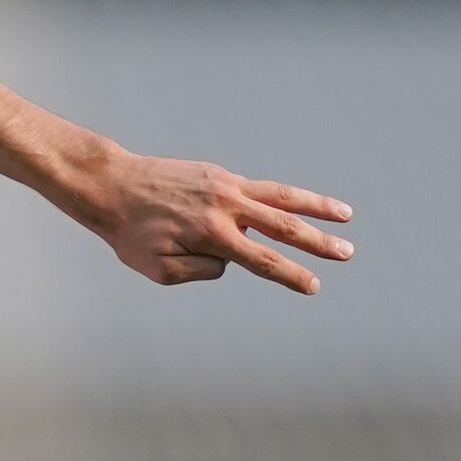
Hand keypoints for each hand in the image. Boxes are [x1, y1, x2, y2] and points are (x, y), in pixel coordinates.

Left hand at [80, 147, 353, 292]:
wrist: (112, 186)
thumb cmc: (130, 233)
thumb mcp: (157, 267)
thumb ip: (199, 270)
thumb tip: (230, 260)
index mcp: (212, 234)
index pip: (262, 261)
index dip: (291, 275)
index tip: (314, 285)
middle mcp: (226, 207)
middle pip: (284, 226)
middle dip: (318, 242)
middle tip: (348, 253)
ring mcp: (226, 186)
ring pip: (282, 196)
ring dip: (318, 206)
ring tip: (346, 215)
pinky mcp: (220, 175)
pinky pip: (260, 187)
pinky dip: (284, 196)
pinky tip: (300, 205)